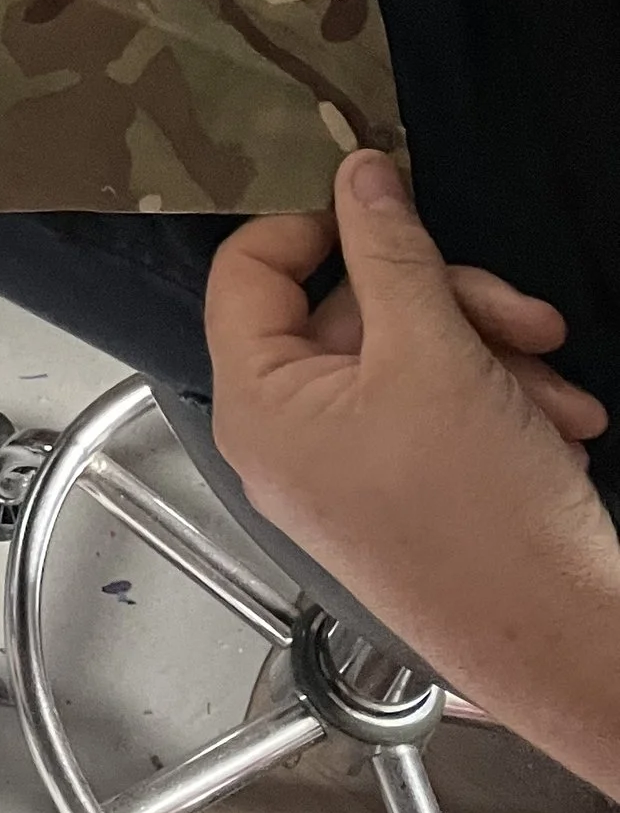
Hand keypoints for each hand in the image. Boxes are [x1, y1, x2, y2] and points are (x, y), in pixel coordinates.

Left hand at [206, 156, 616, 717]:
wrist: (566, 642)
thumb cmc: (484, 512)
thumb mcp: (435, 353)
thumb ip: (390, 252)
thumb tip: (357, 171)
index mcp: (258, 403)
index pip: (246, 272)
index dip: (314, 226)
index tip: (386, 206)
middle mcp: (289, 436)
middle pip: (349, 310)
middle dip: (451, 303)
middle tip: (527, 318)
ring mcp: (348, 467)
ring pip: (409, 353)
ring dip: (493, 352)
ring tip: (555, 389)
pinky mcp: (406, 490)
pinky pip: (439, 405)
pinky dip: (503, 399)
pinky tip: (559, 424)